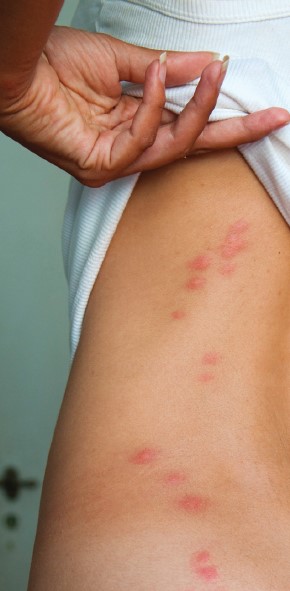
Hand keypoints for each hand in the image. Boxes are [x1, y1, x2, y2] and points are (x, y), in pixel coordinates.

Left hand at [0, 26, 287, 186]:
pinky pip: (141, 141)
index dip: (224, 116)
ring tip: (213, 71)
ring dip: (197, 108)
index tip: (262, 109)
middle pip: (191, 146)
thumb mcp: (123, 61)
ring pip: (174, 146)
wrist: (15, 70)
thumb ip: (166, 70)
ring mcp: (116, 161)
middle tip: (272, 117)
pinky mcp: (101, 166)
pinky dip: (151, 105)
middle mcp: (130, 146)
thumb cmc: (57, 66)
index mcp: (136, 122)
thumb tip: (206, 65)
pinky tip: (151, 74)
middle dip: (234, 131)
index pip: (188, 127)